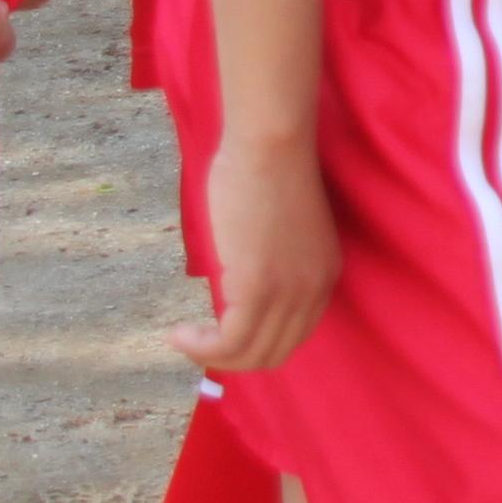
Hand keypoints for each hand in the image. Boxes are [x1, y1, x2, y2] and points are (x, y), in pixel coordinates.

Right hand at [177, 134, 339, 373]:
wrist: (271, 144)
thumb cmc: (265, 172)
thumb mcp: (277, 230)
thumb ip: (267, 262)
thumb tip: (234, 283)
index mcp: (323, 275)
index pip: (294, 335)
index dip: (254, 343)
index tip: (218, 334)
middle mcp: (314, 289)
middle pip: (275, 353)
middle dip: (231, 358)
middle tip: (196, 343)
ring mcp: (290, 291)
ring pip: (252, 355)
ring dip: (210, 357)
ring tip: (183, 339)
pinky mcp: (260, 287)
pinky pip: (230, 343)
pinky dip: (201, 349)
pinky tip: (178, 334)